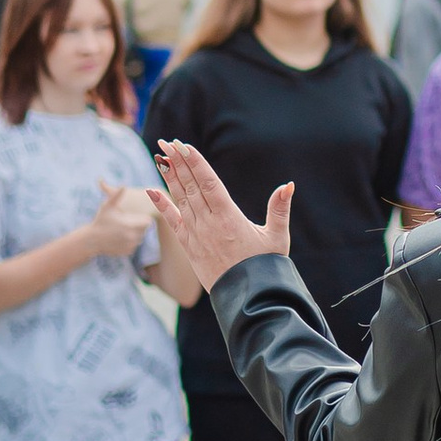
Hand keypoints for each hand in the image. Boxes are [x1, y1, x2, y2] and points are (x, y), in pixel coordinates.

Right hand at [87, 182, 158, 258]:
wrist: (91, 240)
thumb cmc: (100, 221)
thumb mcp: (107, 207)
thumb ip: (116, 196)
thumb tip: (123, 185)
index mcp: (131, 225)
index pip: (148, 221)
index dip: (143, 218)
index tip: (135, 216)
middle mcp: (133, 237)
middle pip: (144, 230)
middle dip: (138, 226)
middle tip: (126, 222)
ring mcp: (131, 246)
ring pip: (140, 238)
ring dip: (135, 234)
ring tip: (122, 230)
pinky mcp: (127, 252)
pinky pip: (134, 245)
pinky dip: (129, 242)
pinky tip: (119, 238)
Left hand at [155, 142, 293, 289]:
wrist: (247, 298)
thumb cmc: (265, 267)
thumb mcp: (277, 236)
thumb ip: (280, 209)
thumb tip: (288, 185)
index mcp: (229, 216)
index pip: (208, 182)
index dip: (195, 162)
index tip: (183, 145)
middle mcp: (209, 222)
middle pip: (191, 186)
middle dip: (178, 162)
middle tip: (166, 142)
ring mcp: (196, 234)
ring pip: (180, 199)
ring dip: (170, 177)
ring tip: (160, 156)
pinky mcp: (189, 245)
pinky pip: (172, 221)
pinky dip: (162, 204)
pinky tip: (152, 189)